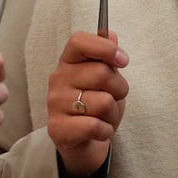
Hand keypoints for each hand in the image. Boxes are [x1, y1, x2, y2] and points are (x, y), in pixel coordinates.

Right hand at [47, 31, 128, 177]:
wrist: (85, 143)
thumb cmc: (96, 108)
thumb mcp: (107, 80)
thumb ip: (107, 58)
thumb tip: (111, 34)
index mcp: (69, 62)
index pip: (79, 41)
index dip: (105, 48)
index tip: (123, 60)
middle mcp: (58, 79)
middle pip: (102, 73)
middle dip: (119, 89)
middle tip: (113, 98)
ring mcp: (55, 104)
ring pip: (104, 102)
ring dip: (113, 113)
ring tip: (103, 117)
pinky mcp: (57, 129)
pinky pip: (96, 126)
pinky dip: (106, 131)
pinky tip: (98, 131)